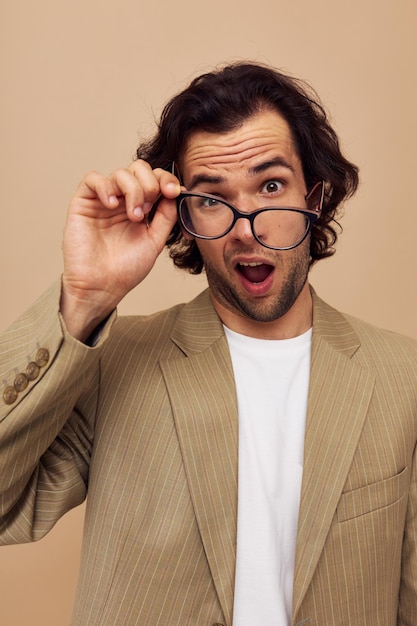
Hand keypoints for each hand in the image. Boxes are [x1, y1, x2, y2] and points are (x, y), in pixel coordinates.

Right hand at [60, 160, 179, 340]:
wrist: (101, 287)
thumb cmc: (125, 270)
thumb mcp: (155, 241)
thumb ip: (166, 216)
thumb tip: (175, 192)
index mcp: (140, 208)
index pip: (154, 179)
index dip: (166, 179)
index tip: (174, 192)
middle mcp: (122, 201)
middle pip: (139, 168)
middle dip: (150, 183)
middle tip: (148, 208)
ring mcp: (103, 201)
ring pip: (120, 173)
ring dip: (132, 190)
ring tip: (132, 216)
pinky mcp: (83, 203)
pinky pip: (92, 179)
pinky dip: (105, 186)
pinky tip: (112, 205)